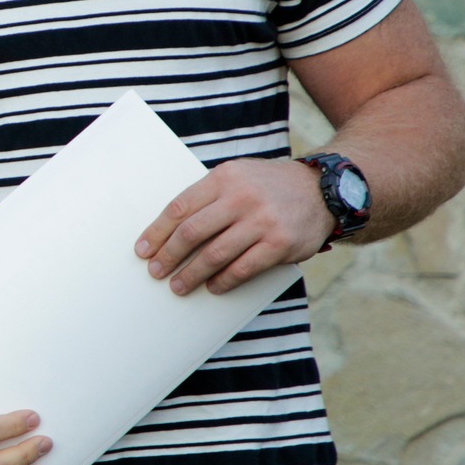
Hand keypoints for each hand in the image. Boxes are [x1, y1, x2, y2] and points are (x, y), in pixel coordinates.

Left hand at [136, 158, 334, 295]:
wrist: (323, 189)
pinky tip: (212, 287)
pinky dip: (223, 281)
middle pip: (192, 232)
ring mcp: (262, 221)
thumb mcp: (236, 176)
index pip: (179, 208)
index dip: (157, 232)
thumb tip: (169, 230)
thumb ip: (208, 196)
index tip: (142, 250)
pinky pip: (243, 268)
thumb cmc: (267, 186)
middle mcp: (241, 198)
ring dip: (192, 274)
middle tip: (155, 272)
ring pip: (215, 254)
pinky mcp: (280, 244)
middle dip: (169, 256)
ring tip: (178, 286)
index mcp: (223, 178)